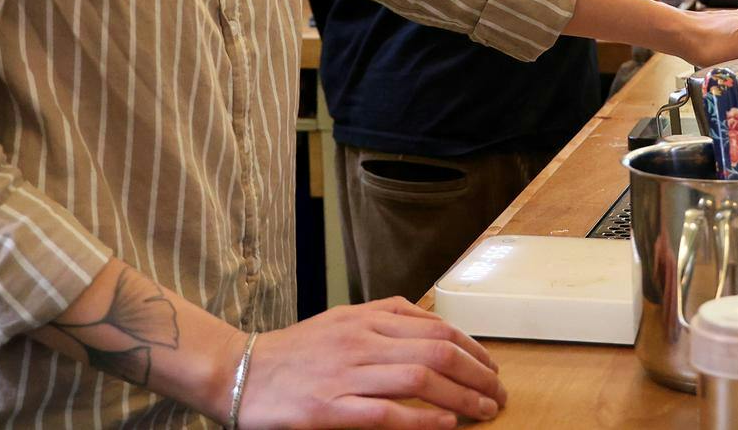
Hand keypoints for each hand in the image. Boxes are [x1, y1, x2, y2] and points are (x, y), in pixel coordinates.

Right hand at [237, 297, 506, 428]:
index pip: (436, 328)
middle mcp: (361, 341)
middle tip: (498, 394)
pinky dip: (421, 420)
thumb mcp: (342, 320)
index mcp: (366, 318)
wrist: (239, 371)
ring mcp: (346, 374)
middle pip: (436, 351)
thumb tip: (431, 323)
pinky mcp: (329, 409)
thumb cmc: (294, 351)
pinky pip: (385, 413)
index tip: (492, 367)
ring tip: (485, 411)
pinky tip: (446, 425)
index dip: (473, 348)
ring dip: (461, 397)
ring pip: (419, 379)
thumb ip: (384, 318)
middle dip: (477, 373)